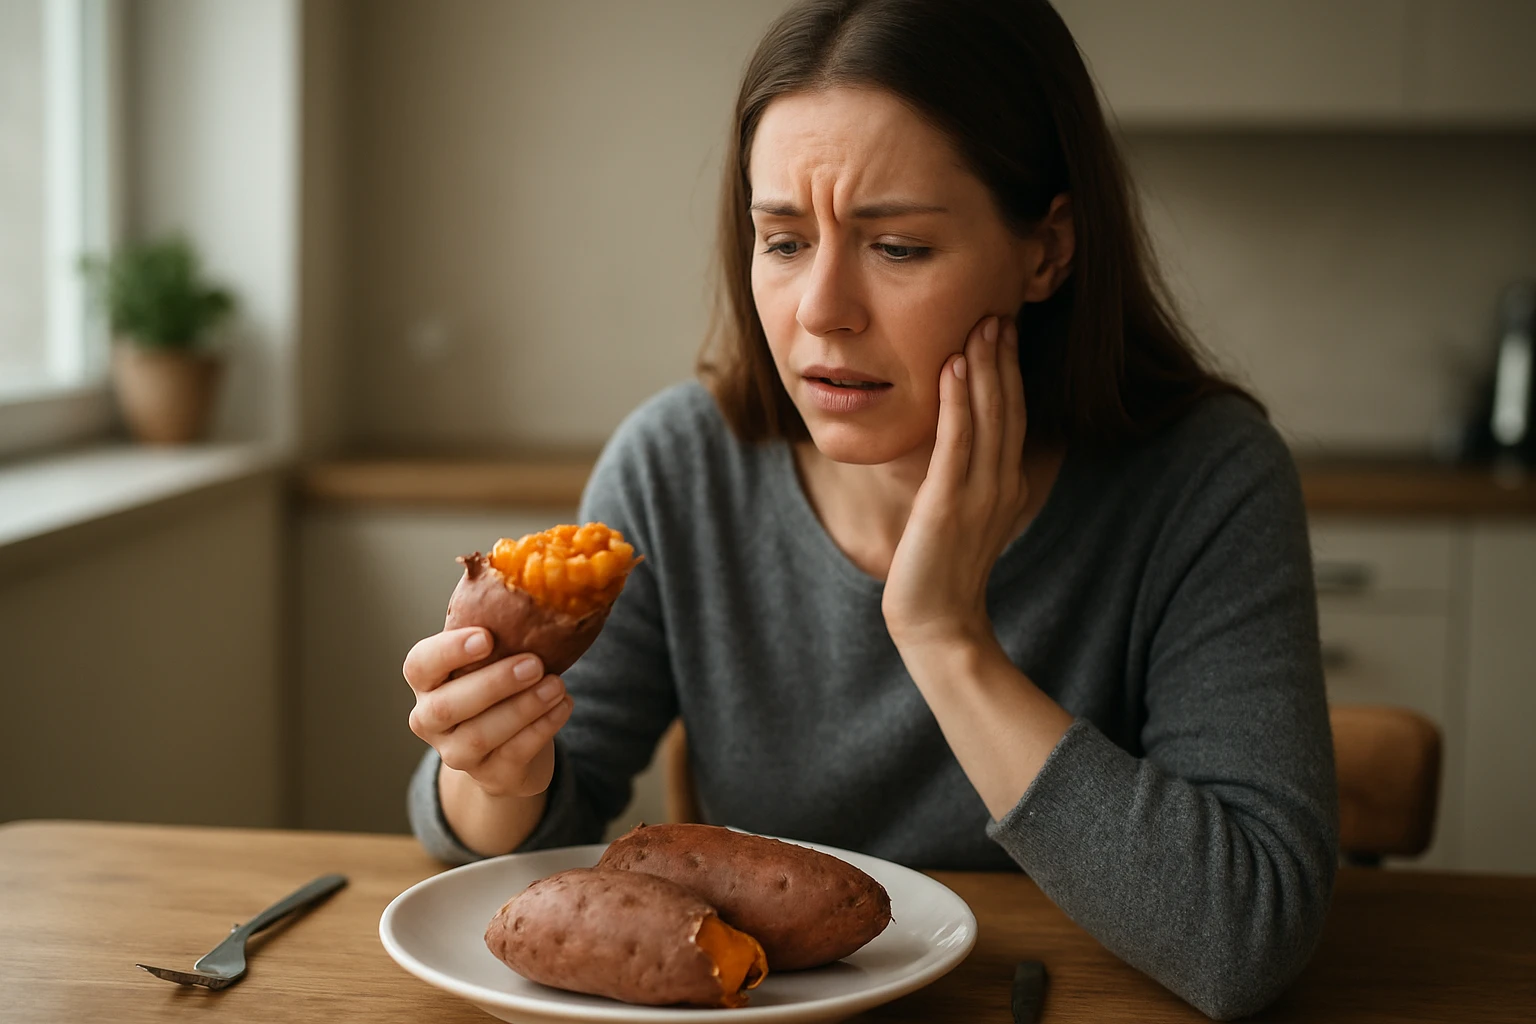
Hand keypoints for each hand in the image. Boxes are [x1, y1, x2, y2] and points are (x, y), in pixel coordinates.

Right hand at [403, 627, 573, 797]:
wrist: (510, 752)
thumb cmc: (499, 690)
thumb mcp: (489, 660)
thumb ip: (497, 630)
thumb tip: (528, 578)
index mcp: (426, 682)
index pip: (420, 665)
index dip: (449, 652)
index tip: (486, 637)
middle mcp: (430, 720)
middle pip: (447, 706)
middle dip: (493, 683)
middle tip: (534, 664)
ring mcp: (456, 753)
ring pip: (480, 735)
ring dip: (523, 708)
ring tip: (557, 685)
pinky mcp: (491, 776)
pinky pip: (513, 754)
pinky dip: (542, 728)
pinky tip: (563, 705)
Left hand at [882, 315, 1027, 652]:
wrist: (936, 624)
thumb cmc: (942, 572)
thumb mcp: (964, 517)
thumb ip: (970, 480)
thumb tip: (962, 446)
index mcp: (1007, 485)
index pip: (1012, 415)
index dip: (1010, 371)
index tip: (1004, 329)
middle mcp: (1001, 484)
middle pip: (1008, 407)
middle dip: (1004, 357)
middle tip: (999, 309)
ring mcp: (979, 493)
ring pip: (989, 416)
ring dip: (986, 366)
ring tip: (983, 322)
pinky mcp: (948, 502)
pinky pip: (957, 441)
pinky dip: (959, 400)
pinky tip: (955, 366)